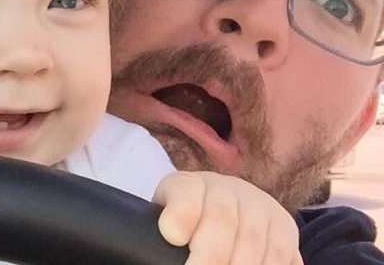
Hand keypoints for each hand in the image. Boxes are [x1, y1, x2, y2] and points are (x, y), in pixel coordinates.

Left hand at [153, 171, 302, 264]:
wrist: (224, 207)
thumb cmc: (184, 225)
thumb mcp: (164, 221)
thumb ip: (156, 235)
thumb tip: (164, 240)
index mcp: (189, 186)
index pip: (185, 194)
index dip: (181, 215)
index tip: (173, 237)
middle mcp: (227, 190)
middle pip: (222, 221)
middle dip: (211, 255)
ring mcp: (260, 207)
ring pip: (255, 241)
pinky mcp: (285, 228)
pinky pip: (282, 253)